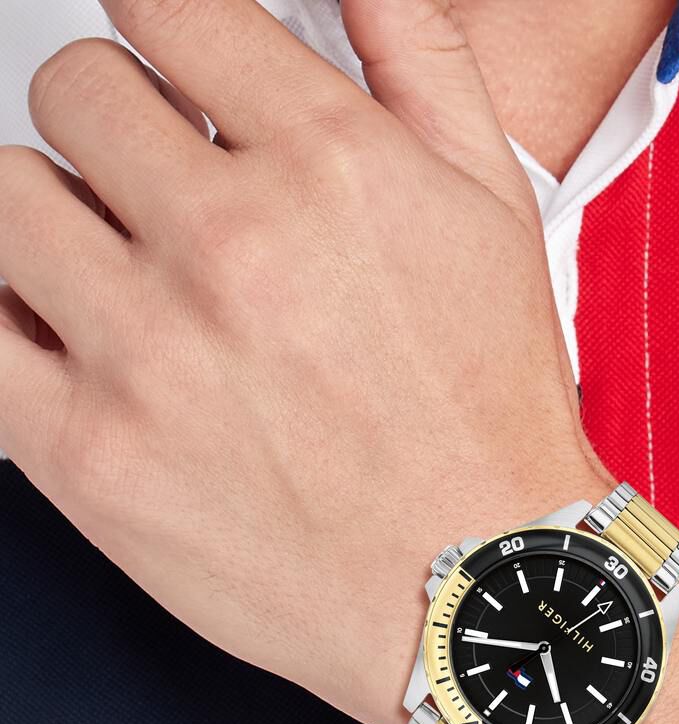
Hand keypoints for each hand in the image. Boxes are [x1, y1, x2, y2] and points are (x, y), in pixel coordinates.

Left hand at [0, 0, 610, 723]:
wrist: (475, 579)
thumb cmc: (491, 410)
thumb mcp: (497, 209)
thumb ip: (419, 54)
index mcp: (328, 165)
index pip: (161, 5)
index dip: (164, 30)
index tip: (176, 73)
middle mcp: (230, 245)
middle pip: (73, 93)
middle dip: (120, 130)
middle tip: (172, 197)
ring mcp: (147, 354)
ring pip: (4, 202)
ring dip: (61, 222)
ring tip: (135, 281)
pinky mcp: (91, 459)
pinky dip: (13, 323)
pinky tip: (79, 345)